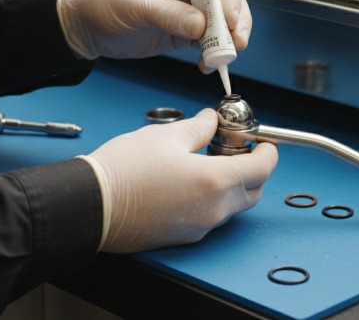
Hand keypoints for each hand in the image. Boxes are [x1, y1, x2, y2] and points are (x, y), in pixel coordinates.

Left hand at [57, 0, 251, 72]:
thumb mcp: (136, 5)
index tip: (228, 18)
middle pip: (226, 0)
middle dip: (235, 22)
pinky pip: (208, 43)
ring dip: (226, 42)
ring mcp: (188, 10)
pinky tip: (208, 64)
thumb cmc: (103, 0)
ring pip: (221, 24)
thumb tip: (200, 25)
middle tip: (235, 43)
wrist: (85, 25)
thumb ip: (169, 14)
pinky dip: (213, 55)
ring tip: (221, 58)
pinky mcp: (183, 32)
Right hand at [78, 108, 277, 252]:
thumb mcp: (165, 136)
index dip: (268, 151)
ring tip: (204, 161)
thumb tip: (210, 121)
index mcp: (214, 181)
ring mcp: (198, 227)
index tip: (262, 140)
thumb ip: (198, 127)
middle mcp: (213, 210)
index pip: (262, 168)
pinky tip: (187, 181)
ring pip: (232, 206)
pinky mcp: (183, 237)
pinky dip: (211, 199)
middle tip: (231, 147)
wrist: (91, 205)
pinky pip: (210, 217)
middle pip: (253, 190)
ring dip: (230, 184)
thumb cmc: (123, 171)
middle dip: (251, 168)